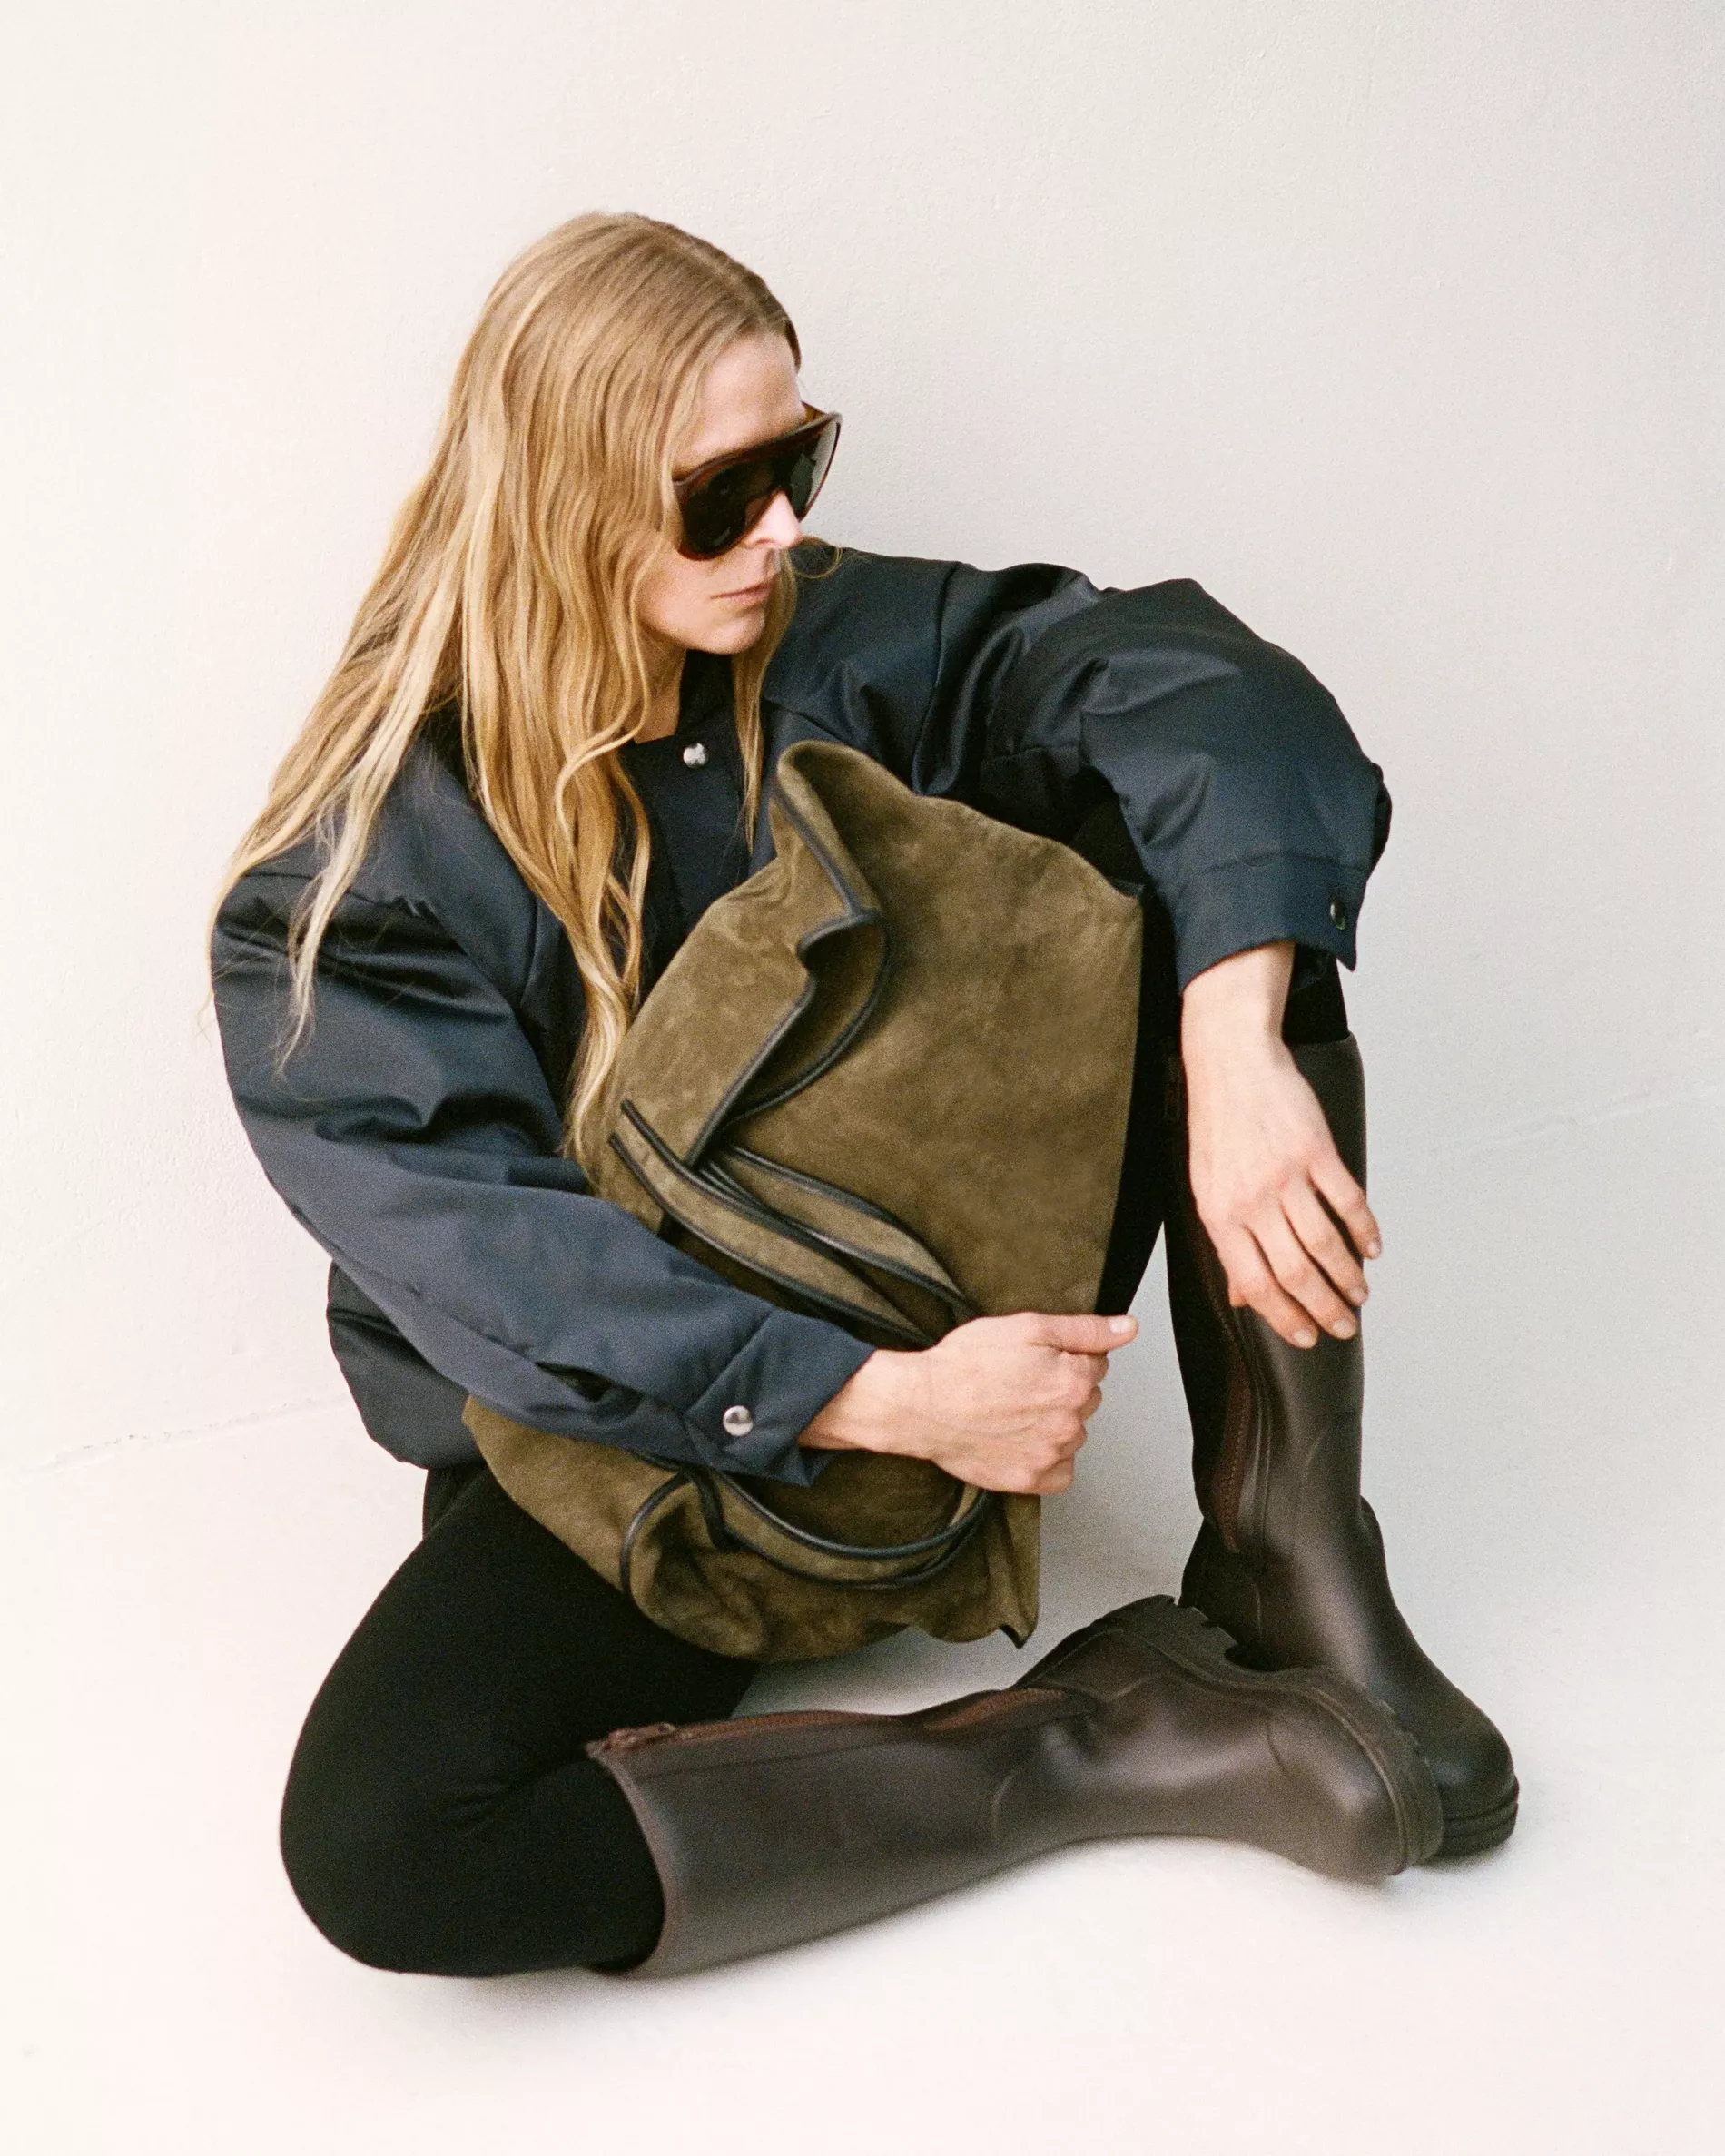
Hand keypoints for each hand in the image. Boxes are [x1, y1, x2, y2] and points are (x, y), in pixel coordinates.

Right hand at [801, 1311, 1137, 1494]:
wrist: (922, 1404)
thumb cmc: (965, 1365)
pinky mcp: (1030, 1480)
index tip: (1035, 1360)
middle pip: (1085, 1399)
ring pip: (1072, 1434)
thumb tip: (1126, 1329)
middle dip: (1061, 1388)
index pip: (1096, 1365)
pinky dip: (1048, 1458)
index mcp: (1073, 1381)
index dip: (1065, 1357)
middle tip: (1020, 1382)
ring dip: (1054, 1423)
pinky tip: (1022, 1440)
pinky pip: (1060, 1472)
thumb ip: (1084, 1330)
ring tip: (1012, 1410)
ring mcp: (1050, 1454)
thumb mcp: (1026, 1328)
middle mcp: (1069, 1422)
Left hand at [1181, 942, 1380, 1349]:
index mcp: (1219, 1215)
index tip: (1307, 1338)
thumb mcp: (1206, 1187)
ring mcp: (1286, 1174)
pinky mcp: (1316, 1150)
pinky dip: (1364, 1230)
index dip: (1283, 1318)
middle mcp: (1252, 1199)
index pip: (1254, 1284)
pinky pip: (1348, 1200)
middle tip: (1343, 1325)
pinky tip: (1373, 1249)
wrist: (1231, 1062)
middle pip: (1295, 1272)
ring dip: (1347, 1277)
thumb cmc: (1216, 1126)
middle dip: (1324, 1308)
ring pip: (1325, 1243)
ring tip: (1360, 1295)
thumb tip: (1242, 1297)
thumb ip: (1227, 1242)